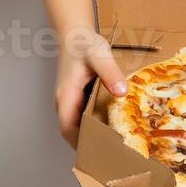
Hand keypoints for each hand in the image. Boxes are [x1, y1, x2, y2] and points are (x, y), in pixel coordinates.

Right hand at [54, 28, 127, 148]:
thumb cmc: (85, 44)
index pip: (68, 128)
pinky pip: (82, 116)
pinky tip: (111, 124)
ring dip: (92, 134)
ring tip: (115, 144)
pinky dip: (93, 123)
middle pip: (72, 131)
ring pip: (77, 125)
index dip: (81, 142)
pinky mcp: (75, 98)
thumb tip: (121, 93)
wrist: (74, 34)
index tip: (101, 150)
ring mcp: (68, 101)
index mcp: (66, 96)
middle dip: (89, 143)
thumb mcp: (100, 55)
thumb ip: (110, 72)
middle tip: (113, 152)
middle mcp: (64, 102)